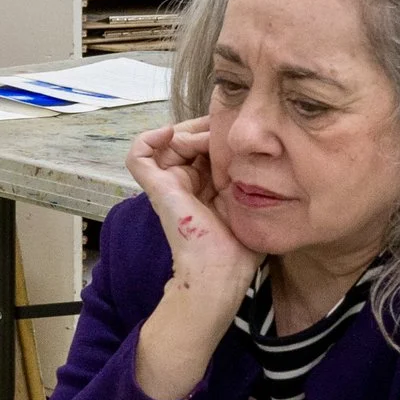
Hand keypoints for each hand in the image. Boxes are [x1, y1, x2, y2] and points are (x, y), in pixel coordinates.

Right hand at [126, 119, 258, 399]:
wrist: (219, 272)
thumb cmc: (239, 248)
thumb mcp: (253, 205)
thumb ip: (254, 182)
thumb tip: (261, 157)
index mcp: (207, 188)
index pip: (207, 147)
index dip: (219, 133)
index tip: (237, 131)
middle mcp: (186, 183)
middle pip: (189, 140)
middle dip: (206, 128)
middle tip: (223, 127)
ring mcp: (168, 184)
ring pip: (168, 141)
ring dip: (187, 131)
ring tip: (206, 136)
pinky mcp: (157, 187)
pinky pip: (138, 155)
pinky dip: (149, 139)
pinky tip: (171, 135)